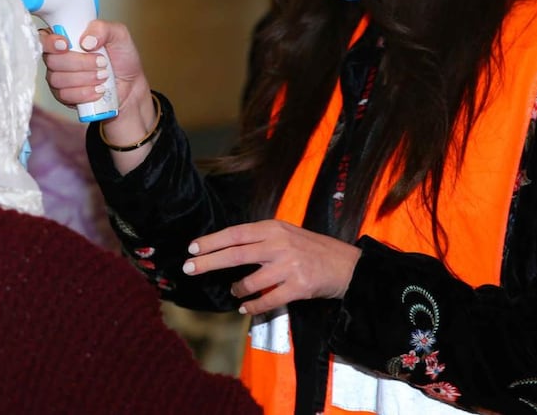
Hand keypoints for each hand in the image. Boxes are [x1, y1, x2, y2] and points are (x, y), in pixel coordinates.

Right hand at [41, 20, 156, 172]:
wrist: (130, 85)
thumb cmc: (121, 58)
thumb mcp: (119, 35)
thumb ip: (103, 29)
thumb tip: (85, 40)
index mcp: (66, 37)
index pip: (43, 36)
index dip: (50, 42)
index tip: (66, 44)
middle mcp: (58, 57)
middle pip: (52, 60)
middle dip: (80, 63)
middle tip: (102, 62)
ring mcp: (58, 77)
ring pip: (58, 79)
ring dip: (85, 78)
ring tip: (103, 76)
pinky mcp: (63, 96)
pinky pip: (65, 95)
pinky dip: (85, 92)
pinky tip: (98, 89)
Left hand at [183, 220, 361, 314]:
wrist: (347, 266)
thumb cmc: (313, 249)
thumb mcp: (287, 234)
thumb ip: (261, 239)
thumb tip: (227, 247)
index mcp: (274, 228)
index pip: (236, 233)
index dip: (212, 241)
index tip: (192, 248)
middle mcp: (279, 244)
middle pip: (235, 254)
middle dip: (208, 262)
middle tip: (188, 268)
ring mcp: (289, 266)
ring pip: (249, 281)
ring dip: (236, 289)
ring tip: (234, 291)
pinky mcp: (298, 286)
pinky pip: (267, 300)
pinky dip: (252, 306)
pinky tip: (245, 307)